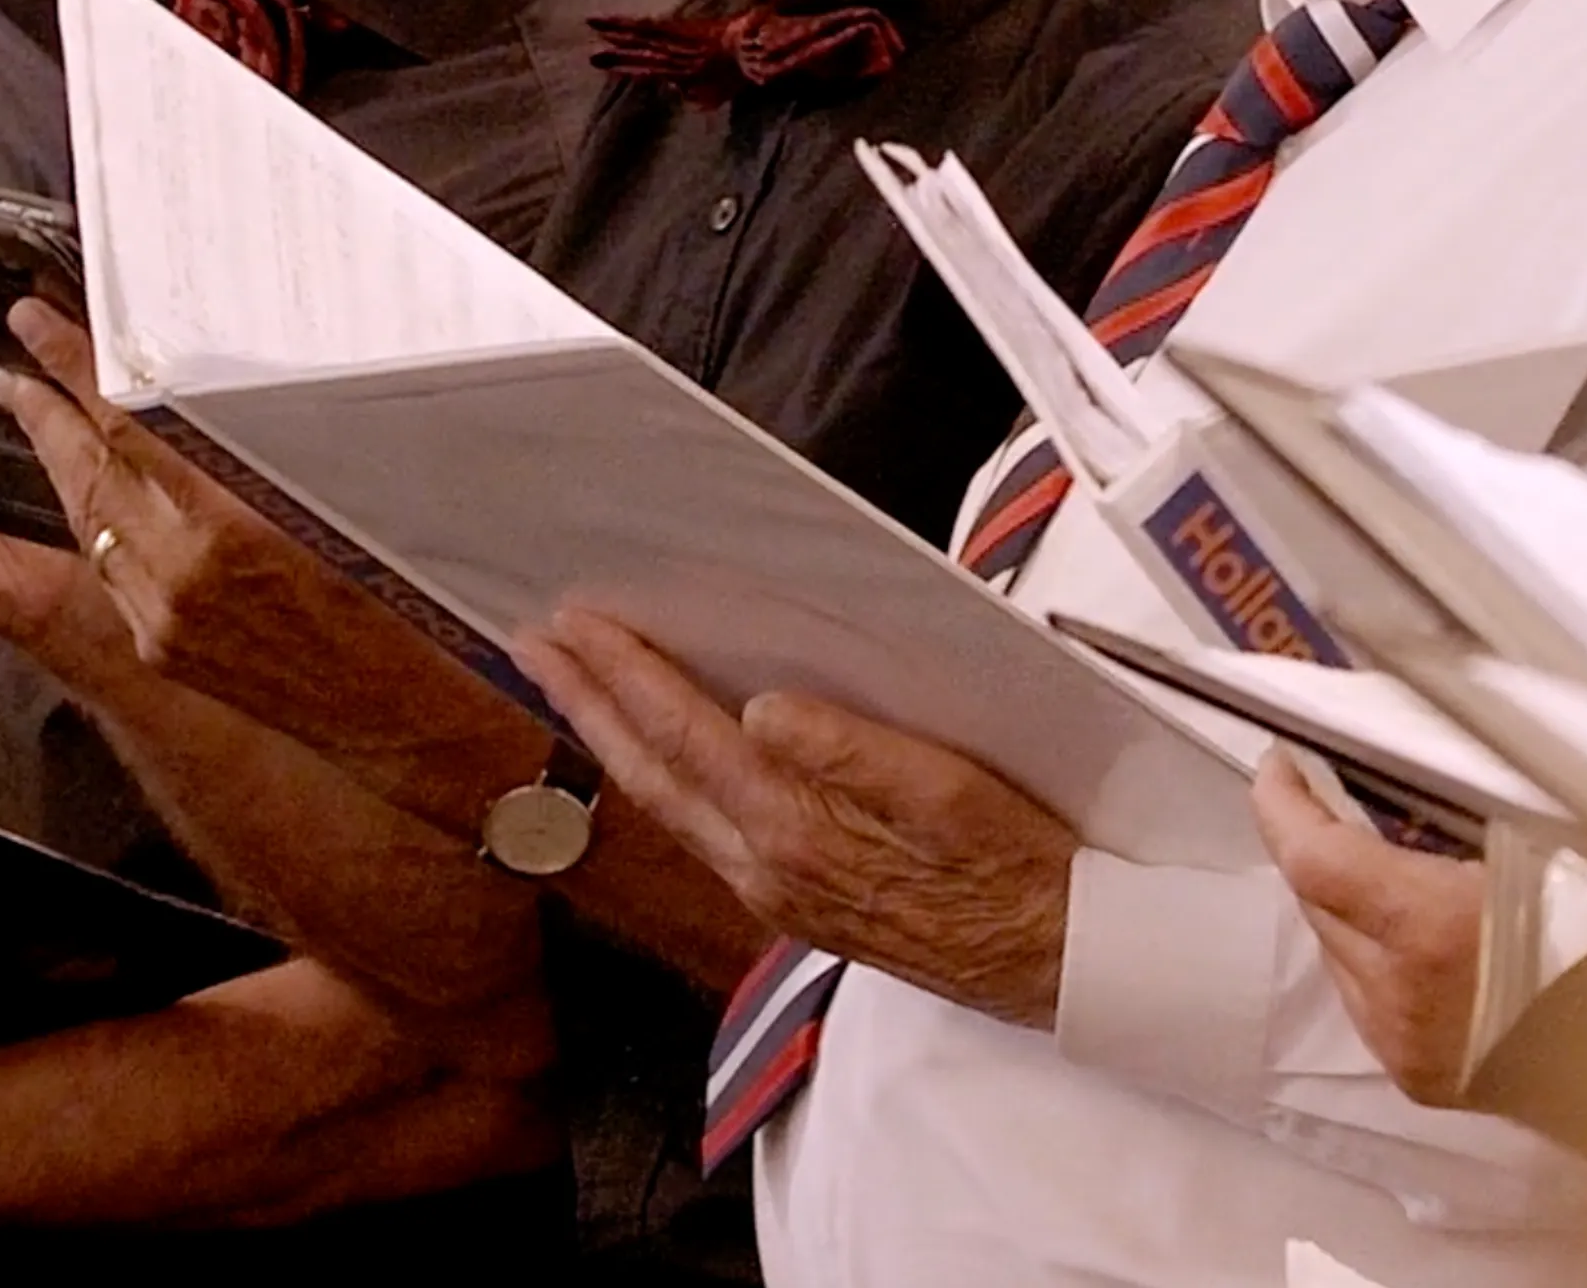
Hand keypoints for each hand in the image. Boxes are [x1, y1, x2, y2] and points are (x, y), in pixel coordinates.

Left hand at [0, 299, 490, 760]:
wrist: (408, 721)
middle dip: (47, 407)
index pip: (130, 425)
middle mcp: (183, 572)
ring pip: (89, 521)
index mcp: (232, 524)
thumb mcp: (348, 499)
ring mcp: (162, 617)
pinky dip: (93, 520)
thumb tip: (207, 383)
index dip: (77, 369)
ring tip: (33, 410)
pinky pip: (110, 569)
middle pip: (91, 469)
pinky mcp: (161, 648)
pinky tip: (90, 494)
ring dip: (59, 460)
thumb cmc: (406, 602)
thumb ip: (268, 445)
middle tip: (20, 355)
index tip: (42, 325)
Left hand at [511, 608, 1074, 1026]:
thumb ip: (853, 753)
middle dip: (587, 704)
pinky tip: (657, 756)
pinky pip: (702, 832)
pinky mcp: (795, 904)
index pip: (688, 737)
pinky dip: (662, 780)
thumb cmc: (1017, 867)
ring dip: (613, 740)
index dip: (626, 676)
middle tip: (533, 642)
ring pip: (669, 807)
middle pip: (651, 775)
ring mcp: (775, 894)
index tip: (574, 623)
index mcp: (800, 833)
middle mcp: (768, 871)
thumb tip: (762, 710)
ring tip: (575, 686)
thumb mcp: (952, 793)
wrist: (1054, 963)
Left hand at [1251, 747, 1486, 1099]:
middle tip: (1333, 793)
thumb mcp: (1555, 850)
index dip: (1283, 806)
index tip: (1279, 765)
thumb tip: (1423, 750)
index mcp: (1431, 931)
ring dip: (1347, 906)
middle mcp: (1399, 995)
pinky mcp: (1418, 1080)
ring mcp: (1404, 1045)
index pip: (1314, 860)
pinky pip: (1368, 1000)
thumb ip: (1472, 813)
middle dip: (1316, 845)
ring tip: (1380, 859)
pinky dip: (1374, 957)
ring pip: (1338, 956)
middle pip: (1318, 904)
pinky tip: (1414, 932)